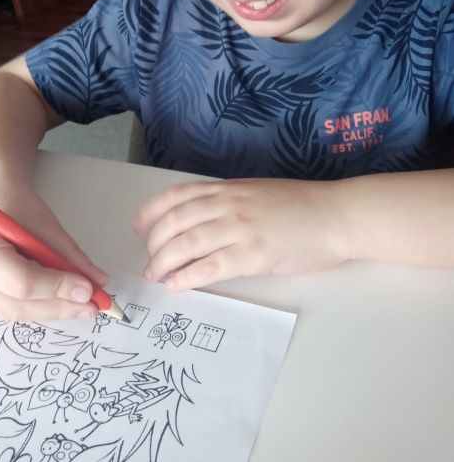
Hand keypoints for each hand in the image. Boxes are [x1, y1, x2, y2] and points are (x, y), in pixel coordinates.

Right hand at [0, 184, 107, 321]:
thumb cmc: (18, 206)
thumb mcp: (48, 226)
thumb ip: (71, 257)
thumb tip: (97, 283)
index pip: (23, 282)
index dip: (57, 288)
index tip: (89, 290)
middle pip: (19, 304)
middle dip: (59, 306)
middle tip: (92, 306)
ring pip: (18, 312)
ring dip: (53, 311)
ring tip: (84, 308)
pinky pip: (14, 309)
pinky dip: (41, 307)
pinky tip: (64, 303)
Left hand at [133, 178, 348, 290]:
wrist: (335, 215)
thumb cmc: (300, 206)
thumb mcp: (256, 192)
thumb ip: (228, 200)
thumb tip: (199, 219)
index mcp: (227, 188)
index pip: (177, 195)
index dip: (152, 210)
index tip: (138, 225)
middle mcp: (228, 204)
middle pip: (175, 221)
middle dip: (154, 242)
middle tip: (149, 261)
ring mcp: (240, 228)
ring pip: (187, 243)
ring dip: (164, 262)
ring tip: (156, 276)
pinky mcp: (253, 254)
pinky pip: (211, 266)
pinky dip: (189, 276)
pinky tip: (177, 285)